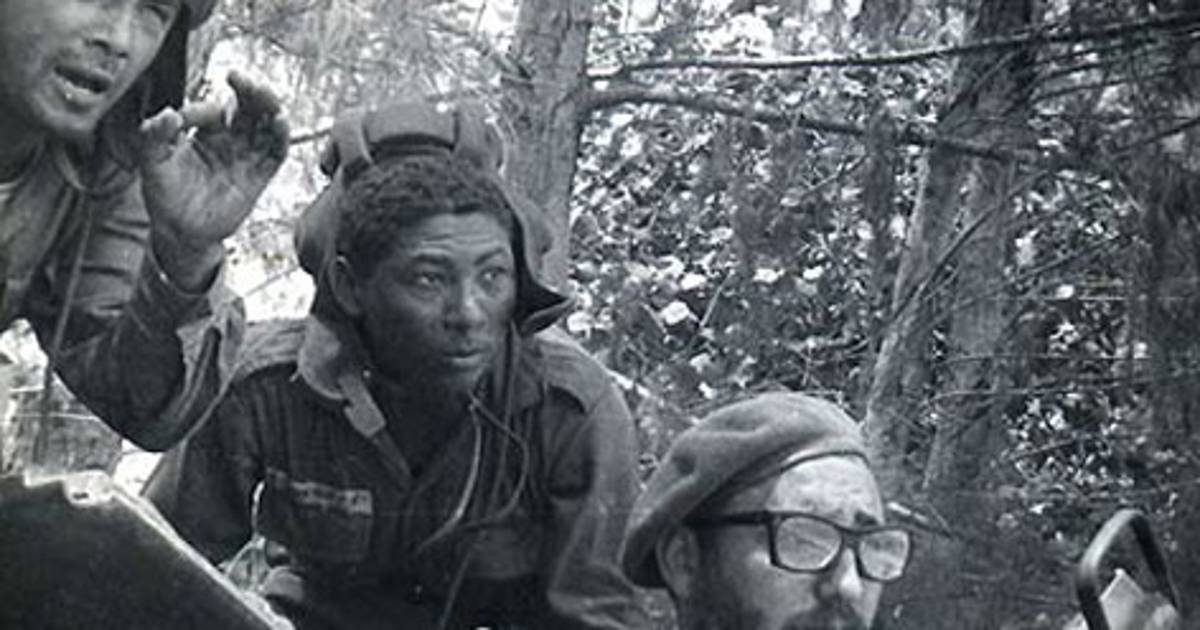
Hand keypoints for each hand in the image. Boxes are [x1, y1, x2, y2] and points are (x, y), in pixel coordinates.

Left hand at [138, 71, 289, 290]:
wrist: (181, 232)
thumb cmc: (166, 196)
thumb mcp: (152, 163)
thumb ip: (154, 136)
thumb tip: (168, 113)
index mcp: (206, 133)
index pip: (214, 109)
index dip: (203, 109)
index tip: (183, 119)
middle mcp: (231, 141)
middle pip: (249, 108)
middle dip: (249, 91)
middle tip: (241, 79)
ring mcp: (247, 157)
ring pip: (266, 125)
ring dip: (269, 107)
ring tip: (265, 97)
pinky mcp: (260, 175)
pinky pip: (276, 152)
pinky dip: (281, 136)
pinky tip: (279, 121)